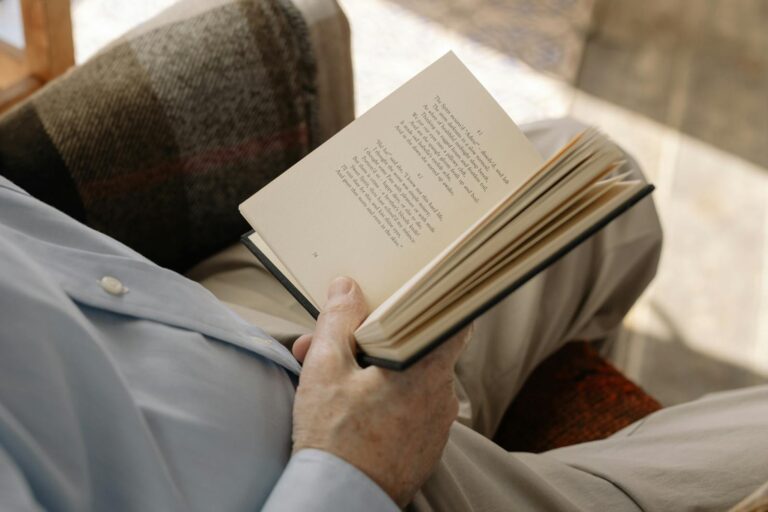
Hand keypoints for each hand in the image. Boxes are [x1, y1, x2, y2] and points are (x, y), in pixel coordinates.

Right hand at [291, 276, 469, 506]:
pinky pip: (408, 411)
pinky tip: (348, 406)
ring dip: (373, 371)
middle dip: (371, 339)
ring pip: (408, 381)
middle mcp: (441, 397)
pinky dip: (383, 401)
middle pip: (415, 350)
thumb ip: (339, 321)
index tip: (407, 295)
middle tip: (328, 342)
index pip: (453, 319)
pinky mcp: (424, 449)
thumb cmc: (336, 438)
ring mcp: (435, 426)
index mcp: (428, 369)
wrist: (340, 502)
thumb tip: (347, 287)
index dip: (431, 302)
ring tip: (329, 377)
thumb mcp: (326, 367)